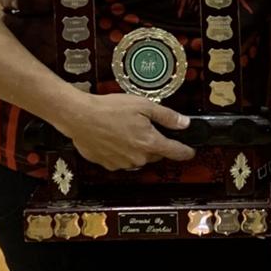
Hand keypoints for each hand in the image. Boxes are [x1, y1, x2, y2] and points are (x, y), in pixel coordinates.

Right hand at [64, 93, 195, 170]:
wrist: (80, 117)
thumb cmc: (109, 109)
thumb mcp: (144, 105)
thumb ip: (167, 116)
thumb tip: (184, 123)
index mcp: (149, 142)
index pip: (175, 152)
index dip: (186, 151)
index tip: (190, 151)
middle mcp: (138, 157)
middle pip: (156, 154)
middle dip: (155, 143)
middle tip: (144, 127)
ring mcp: (122, 163)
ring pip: (139, 158)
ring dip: (137, 147)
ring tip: (125, 130)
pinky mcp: (108, 165)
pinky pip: (122, 160)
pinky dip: (121, 151)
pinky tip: (114, 137)